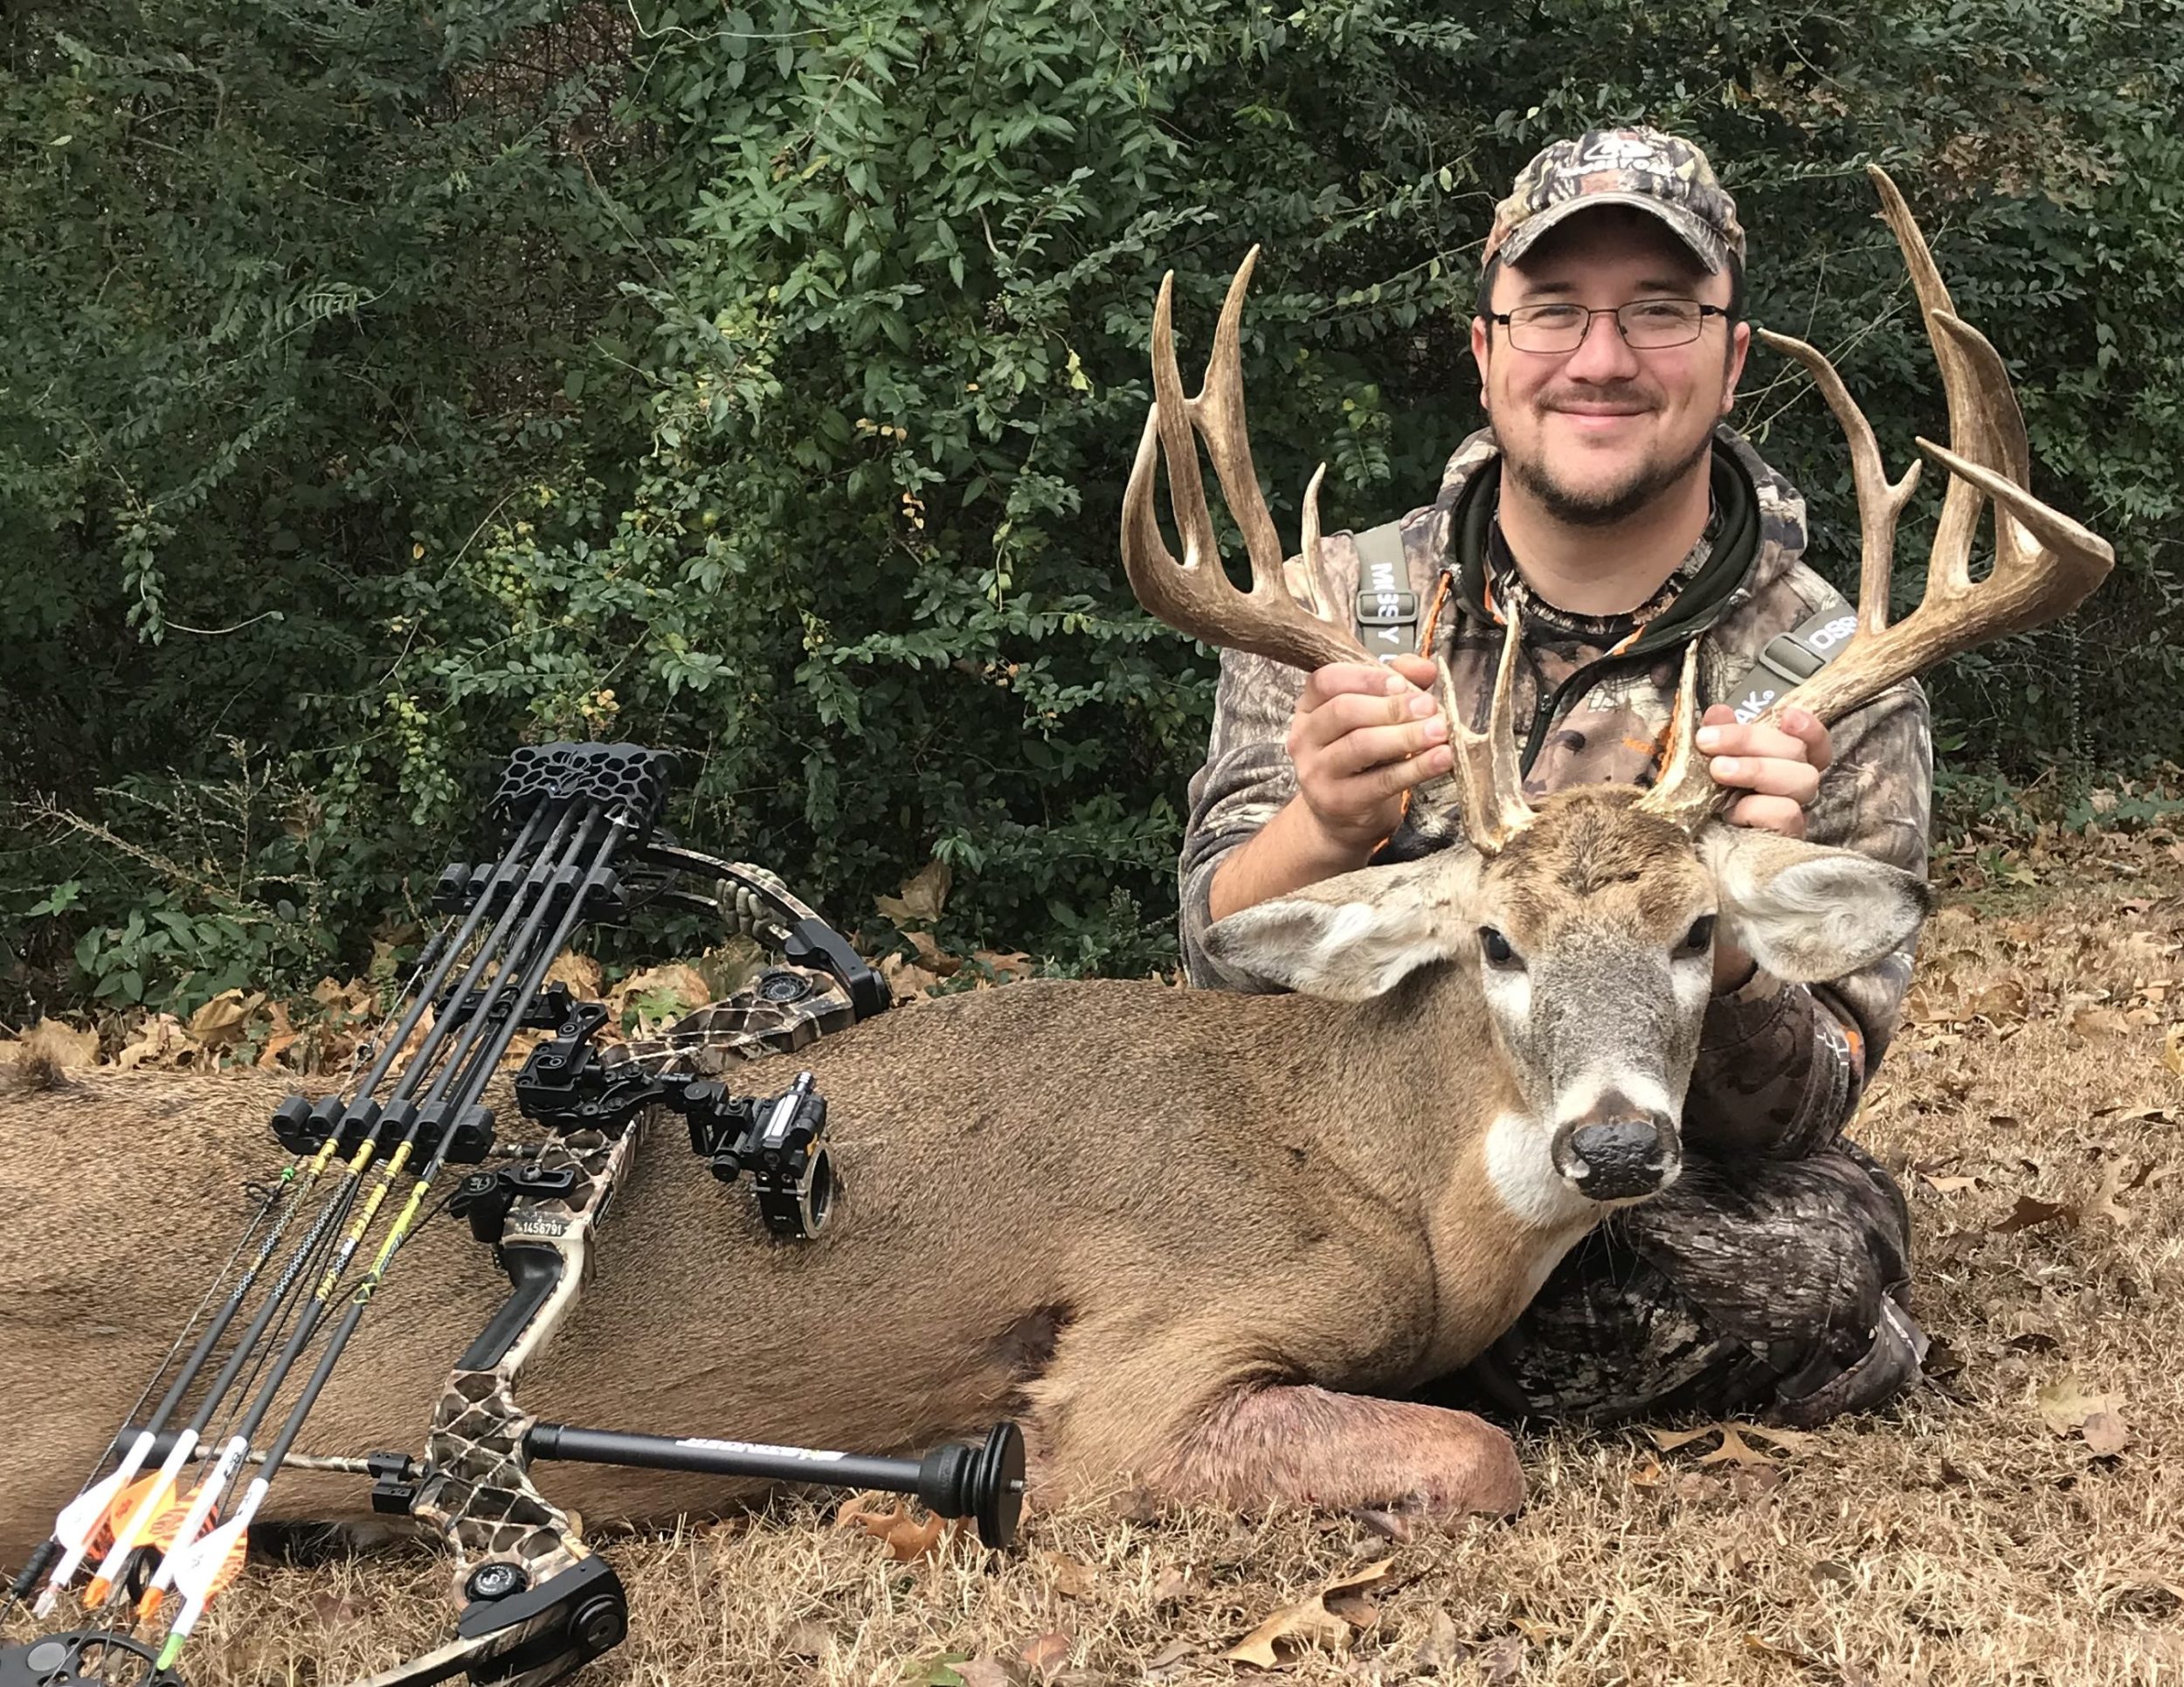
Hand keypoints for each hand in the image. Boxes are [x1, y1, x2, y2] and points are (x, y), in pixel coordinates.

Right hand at [1285, 654, 1452, 850]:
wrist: (1340, 817)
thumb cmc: (1361, 758)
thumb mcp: (1375, 716)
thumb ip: (1397, 684)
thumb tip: (1424, 667)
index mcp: (1309, 706)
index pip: (1327, 680)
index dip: (1367, 678)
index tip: (1402, 683)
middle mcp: (1305, 736)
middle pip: (1345, 711)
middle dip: (1392, 707)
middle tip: (1430, 708)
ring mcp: (1317, 771)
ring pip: (1361, 745)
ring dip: (1406, 736)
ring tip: (1440, 732)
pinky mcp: (1338, 801)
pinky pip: (1381, 781)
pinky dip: (1416, 768)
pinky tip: (1441, 759)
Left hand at [1694, 702, 1831, 839]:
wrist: (1695, 854)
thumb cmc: (1707, 806)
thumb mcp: (1709, 766)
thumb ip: (1718, 737)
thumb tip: (1719, 712)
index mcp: (1783, 765)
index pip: (1815, 743)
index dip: (1809, 728)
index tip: (1787, 715)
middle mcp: (1795, 788)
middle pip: (1798, 753)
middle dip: (1752, 739)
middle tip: (1708, 741)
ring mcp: (1795, 815)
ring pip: (1801, 779)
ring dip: (1756, 768)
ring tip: (1718, 770)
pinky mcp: (1786, 840)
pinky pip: (1786, 813)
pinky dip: (1756, 807)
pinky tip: (1730, 812)